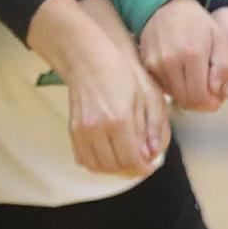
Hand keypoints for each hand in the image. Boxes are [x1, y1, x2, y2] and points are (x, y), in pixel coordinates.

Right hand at [26, 0, 168, 176]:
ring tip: (125, 157)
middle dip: (131, 169)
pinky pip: (84, 160)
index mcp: (119, 120)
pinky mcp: (72, 131)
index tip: (150, 164)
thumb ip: (155, 128)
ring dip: (114, 169)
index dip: (144, 168)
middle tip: (140, 161)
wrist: (88, 58)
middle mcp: (98, 130)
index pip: (132, 161)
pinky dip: (98, 163)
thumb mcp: (150, 96)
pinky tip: (109, 153)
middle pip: (115, 167)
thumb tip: (152, 154)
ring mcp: (82, 132)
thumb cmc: (123, 73)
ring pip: (98, 168)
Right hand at [139, 0, 221, 110]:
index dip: (212, 103)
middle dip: (201, 102)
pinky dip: (175, 88)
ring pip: (174, 96)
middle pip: (187, 101)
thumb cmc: (197, 22)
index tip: (217, 97)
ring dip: (188, 95)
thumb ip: (227, 66)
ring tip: (196, 82)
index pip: (201, 97)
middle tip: (209, 94)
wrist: (166, 5)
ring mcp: (155, 64)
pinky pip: (163, 88)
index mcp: (193, 54)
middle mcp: (170, 61)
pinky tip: (182, 75)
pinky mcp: (146, 66)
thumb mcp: (221, 38)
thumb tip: (222, 92)